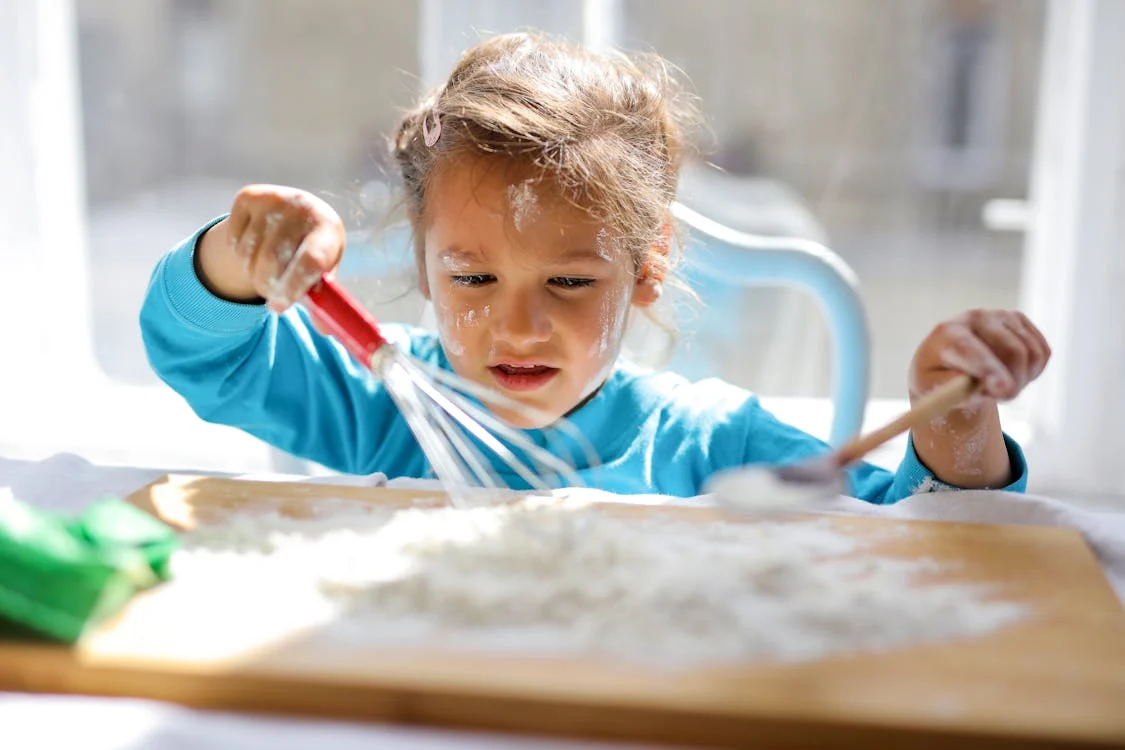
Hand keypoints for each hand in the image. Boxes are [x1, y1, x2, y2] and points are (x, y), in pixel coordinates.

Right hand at [197, 185, 344, 311]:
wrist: (294, 214)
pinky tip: (254, 251)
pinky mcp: (248, 196)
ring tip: (265, 273)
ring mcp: (275, 198)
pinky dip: (239, 256)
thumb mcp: (321, 274)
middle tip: (271, 297)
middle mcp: (303, 206)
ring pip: (249, 252)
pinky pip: (234, 240)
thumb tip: (325, 331)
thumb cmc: (311, 253)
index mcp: (328, 228)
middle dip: (267, 286)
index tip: (279, 307)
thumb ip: (322, 302)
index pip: (311, 260)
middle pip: (273, 259)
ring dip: (252, 273)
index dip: (293, 287)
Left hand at [909, 309, 1050, 405]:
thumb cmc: (939, 379)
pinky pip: (1043, 352)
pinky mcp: (1020, 320)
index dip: (989, 369)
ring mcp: (1000, 315)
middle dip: (1013, 384)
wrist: (949, 360)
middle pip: (1013, 351)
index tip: (1002, 389)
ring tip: (998, 386)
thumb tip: (982, 385)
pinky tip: (1011, 374)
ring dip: (1021, 381)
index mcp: (947, 333)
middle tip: (1001, 398)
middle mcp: (975, 317)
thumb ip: (956, 390)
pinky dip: (1032, 372)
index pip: (971, 349)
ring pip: (1032, 354)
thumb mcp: (935, 390)